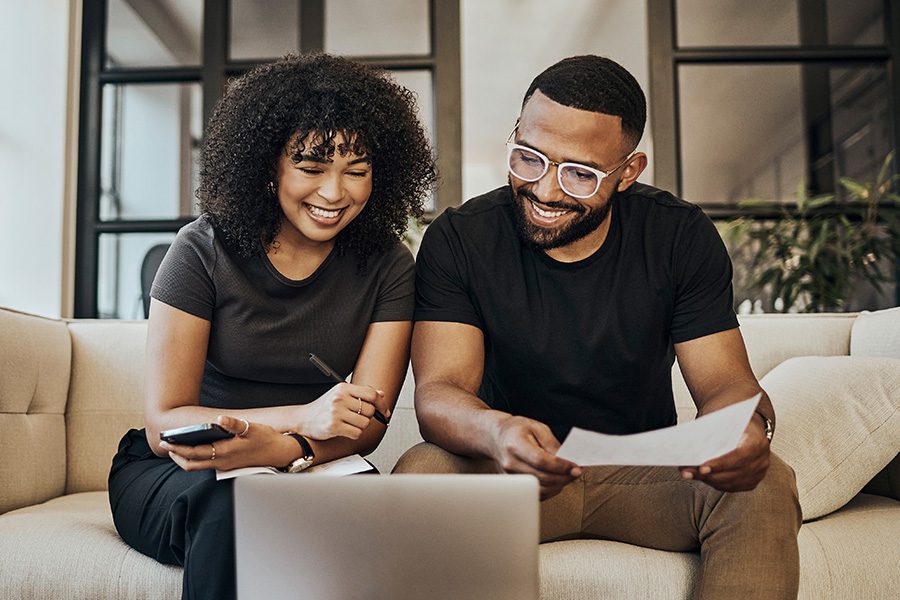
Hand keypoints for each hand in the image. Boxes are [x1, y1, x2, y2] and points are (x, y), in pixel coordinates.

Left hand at [160, 415, 290, 471]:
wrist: (281, 453)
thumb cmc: (266, 439)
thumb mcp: (252, 428)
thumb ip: (234, 423)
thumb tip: (219, 419)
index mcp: (224, 452)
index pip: (194, 453)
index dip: (178, 448)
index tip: (166, 442)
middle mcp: (222, 463)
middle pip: (191, 464)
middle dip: (177, 455)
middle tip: (166, 446)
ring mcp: (226, 466)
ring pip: (199, 466)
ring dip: (186, 458)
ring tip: (178, 447)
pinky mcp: (230, 466)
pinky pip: (207, 465)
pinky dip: (197, 458)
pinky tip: (197, 448)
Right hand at [298, 382, 386, 440]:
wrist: (303, 419)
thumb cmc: (323, 408)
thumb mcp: (341, 395)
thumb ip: (361, 394)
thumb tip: (381, 394)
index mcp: (343, 388)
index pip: (371, 394)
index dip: (382, 404)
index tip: (385, 411)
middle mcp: (339, 398)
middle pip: (370, 410)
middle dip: (367, 417)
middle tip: (356, 418)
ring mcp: (336, 412)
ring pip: (365, 423)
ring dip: (360, 427)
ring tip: (349, 424)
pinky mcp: (333, 426)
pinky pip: (356, 433)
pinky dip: (354, 434)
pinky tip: (345, 430)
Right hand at [489, 415, 581, 499]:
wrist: (497, 438)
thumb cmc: (518, 430)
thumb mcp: (537, 428)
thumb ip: (553, 444)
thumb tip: (568, 460)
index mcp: (515, 444)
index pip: (541, 461)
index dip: (561, 466)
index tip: (576, 468)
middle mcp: (510, 463)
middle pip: (542, 477)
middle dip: (564, 477)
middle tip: (577, 472)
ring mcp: (510, 477)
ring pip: (540, 489)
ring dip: (559, 485)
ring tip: (568, 476)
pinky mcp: (514, 485)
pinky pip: (536, 493)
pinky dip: (551, 490)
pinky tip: (558, 481)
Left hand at [679, 415, 769, 491]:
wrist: (748, 427)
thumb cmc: (734, 422)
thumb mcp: (725, 421)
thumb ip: (713, 432)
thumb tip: (692, 446)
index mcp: (758, 442)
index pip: (739, 456)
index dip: (720, 464)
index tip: (702, 468)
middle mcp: (762, 460)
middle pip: (734, 473)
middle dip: (709, 474)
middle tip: (688, 472)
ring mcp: (759, 473)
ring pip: (731, 482)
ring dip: (708, 480)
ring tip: (689, 474)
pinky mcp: (752, 481)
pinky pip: (732, 487)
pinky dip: (715, 483)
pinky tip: (701, 477)